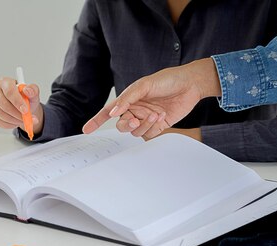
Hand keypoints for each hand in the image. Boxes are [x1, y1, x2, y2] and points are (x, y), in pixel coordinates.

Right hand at [0, 77, 43, 134]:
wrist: (24, 107)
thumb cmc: (26, 98)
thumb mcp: (33, 94)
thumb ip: (33, 91)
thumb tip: (28, 90)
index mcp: (5, 82)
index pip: (9, 91)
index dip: (17, 102)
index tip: (25, 110)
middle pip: (4, 104)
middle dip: (17, 114)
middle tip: (27, 118)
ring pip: (2, 114)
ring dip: (15, 120)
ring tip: (24, 120)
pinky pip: (0, 122)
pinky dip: (10, 125)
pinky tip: (16, 122)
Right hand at [82, 58, 219, 134]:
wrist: (190, 85)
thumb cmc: (167, 80)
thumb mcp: (144, 85)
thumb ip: (127, 98)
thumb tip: (113, 113)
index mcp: (129, 99)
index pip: (109, 111)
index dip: (97, 121)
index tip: (86, 130)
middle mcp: (136, 110)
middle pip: (122, 125)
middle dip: (127, 124)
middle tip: (136, 119)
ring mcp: (146, 119)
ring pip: (136, 132)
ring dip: (144, 125)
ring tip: (155, 114)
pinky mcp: (158, 126)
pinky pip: (149, 135)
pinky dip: (154, 128)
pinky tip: (162, 117)